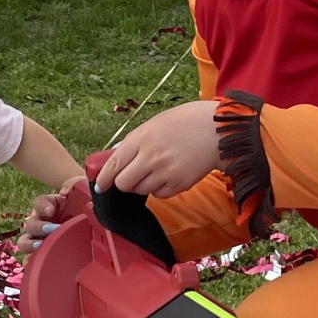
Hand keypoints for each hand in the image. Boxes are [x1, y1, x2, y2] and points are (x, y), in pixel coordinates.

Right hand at [16, 181, 81, 262]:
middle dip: (39, 228)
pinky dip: (30, 262)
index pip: (39, 203)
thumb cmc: (85, 203)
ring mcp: (40, 238)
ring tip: (41, 247)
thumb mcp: (82, 190)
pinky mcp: (43, 253)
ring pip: (25, 242)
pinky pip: (30, 260)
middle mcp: (41, 221)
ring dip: (31, 245)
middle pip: (30, 224)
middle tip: (51, 230)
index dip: (43, 206)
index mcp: (49, 205)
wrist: (89, 219)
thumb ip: (75, 185)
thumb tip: (65, 192)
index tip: (51, 210)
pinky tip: (35, 265)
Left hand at [95, 100, 220, 198]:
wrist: (217, 130)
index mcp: (141, 138)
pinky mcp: (179, 185)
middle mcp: (151, 157)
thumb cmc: (186, 123)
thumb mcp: (155, 124)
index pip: (114, 165)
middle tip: (133, 176)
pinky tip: (170, 174)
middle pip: (124, 183)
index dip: (104, 178)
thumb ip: (135, 141)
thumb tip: (116, 158)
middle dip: (125, 182)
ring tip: (158, 170)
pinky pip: (159, 195)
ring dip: (144, 184)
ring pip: (141, 190)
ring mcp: (165, 173)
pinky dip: (160, 189)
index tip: (100, 186)